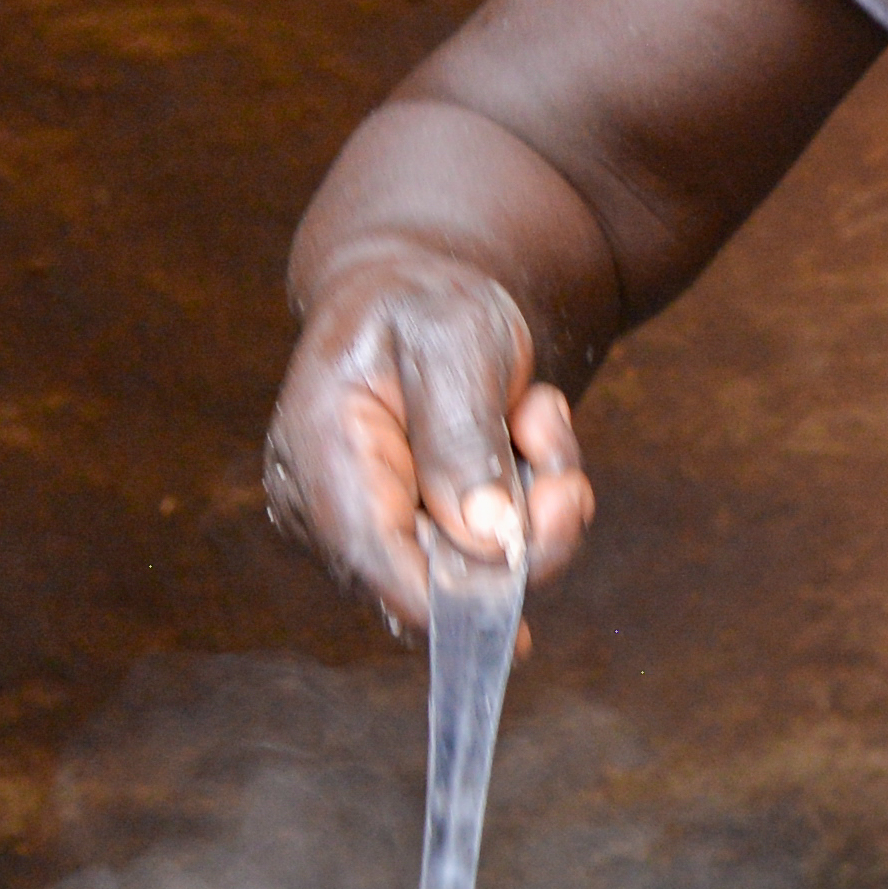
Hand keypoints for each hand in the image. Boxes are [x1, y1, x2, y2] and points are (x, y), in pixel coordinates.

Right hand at [260, 250, 595, 635]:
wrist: (415, 295)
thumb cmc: (423, 306)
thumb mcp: (455, 343)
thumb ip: (465, 439)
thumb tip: (486, 539)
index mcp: (321, 449)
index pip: (373, 560)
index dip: (450, 593)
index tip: (522, 580)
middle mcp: (328, 509)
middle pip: (433, 583)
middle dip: (522, 532)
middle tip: (566, 472)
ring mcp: (367, 531)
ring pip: (475, 575)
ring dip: (535, 508)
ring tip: (535, 421)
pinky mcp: (411, 541)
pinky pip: (488, 559)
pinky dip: (528, 508)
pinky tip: (525, 440)